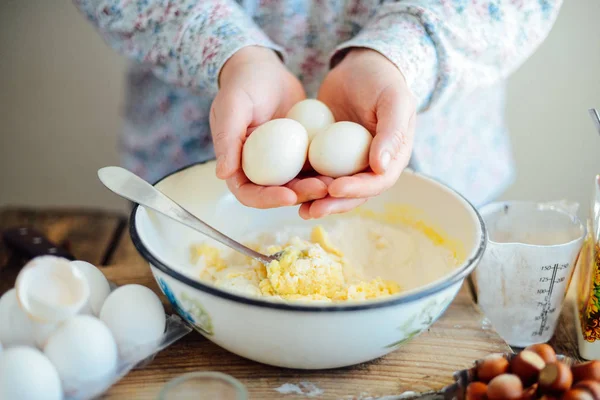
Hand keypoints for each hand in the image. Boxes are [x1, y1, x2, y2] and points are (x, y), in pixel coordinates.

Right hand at [210, 46, 328, 208]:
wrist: (264, 67)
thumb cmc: (242, 84)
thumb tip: (223, 175)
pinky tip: (344, 168)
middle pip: (278, 193)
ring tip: (335, 182)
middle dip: (300, 194)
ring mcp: (282, 163)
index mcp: (237, 165)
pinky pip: (314, 166)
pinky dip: (327, 170)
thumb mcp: (231, 108)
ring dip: (317, 186)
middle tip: (321, 188)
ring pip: (300, 183)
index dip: (267, 199)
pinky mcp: (301, 153)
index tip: (289, 195)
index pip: (249, 193)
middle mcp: (259, 169)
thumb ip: (226, 140)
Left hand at [300, 48, 415, 218]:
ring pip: (333, 188)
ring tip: (297, 205)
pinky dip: (304, 181)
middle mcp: (371, 166)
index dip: (357, 190)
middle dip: (332, 203)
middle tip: (311, 208)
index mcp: (392, 158)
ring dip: (316, 199)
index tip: (334, 188)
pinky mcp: (327, 155)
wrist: (360, 65)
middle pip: (353, 193)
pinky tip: (286, 186)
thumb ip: (392, 133)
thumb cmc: (383, 80)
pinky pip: (316, 171)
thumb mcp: (394, 100)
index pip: (376, 182)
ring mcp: (348, 162)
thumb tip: (380, 167)